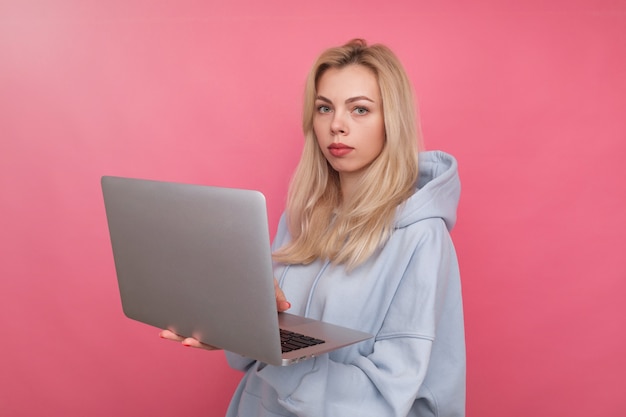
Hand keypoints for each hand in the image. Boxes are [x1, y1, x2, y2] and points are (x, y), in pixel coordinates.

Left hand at [160, 278, 290, 349]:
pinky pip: (192, 318)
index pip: (224, 339)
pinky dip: (180, 319)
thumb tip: (284, 305)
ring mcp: (216, 320)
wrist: (252, 267)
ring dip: (179, 333)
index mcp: (240, 325)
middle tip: (175, 336)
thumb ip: (275, 297)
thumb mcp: (270, 286)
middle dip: (188, 338)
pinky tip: (167, 317)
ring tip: (166, 331)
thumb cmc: (261, 281)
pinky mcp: (206, 310)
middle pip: (206, 339)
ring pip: (196, 331)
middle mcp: (226, 327)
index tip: (191, 341)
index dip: (207, 341)